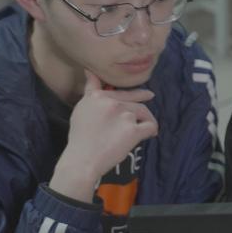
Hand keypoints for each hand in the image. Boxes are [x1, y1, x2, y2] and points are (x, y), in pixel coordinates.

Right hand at [49, 70, 158, 201]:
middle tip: (150, 95)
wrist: (82, 160)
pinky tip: (150, 134)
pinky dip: (151, 130)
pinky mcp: (133, 130)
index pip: (117, 90)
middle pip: (134, 100)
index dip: (129, 90)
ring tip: (146, 128)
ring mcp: (124, 115)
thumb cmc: (80, 138)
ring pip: (143, 112)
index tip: (138, 88)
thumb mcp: (80, 109)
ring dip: (146, 119)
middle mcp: (111, 103)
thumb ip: (89, 91)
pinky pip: (150, 126)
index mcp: (97, 97)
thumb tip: (90, 72)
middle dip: (143, 97)